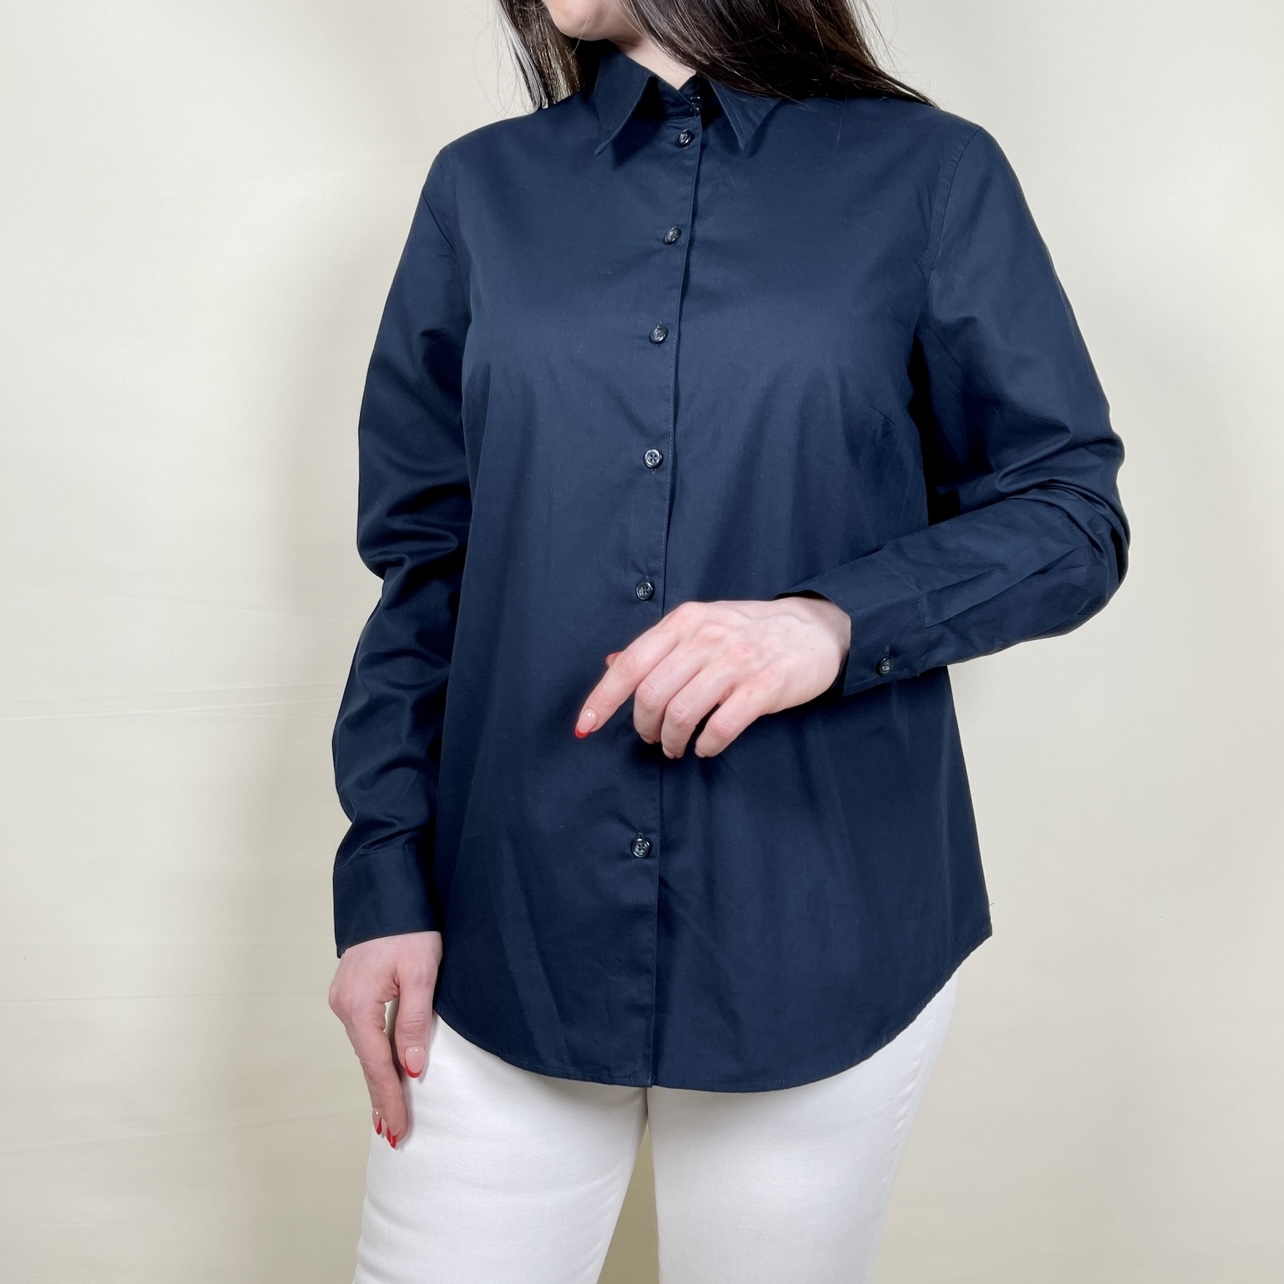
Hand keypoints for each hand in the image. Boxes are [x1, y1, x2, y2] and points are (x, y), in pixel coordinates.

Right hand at [328, 930, 442, 1148]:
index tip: (399, 1132)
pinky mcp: (353, 989)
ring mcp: (345, 997)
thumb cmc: (409, 926)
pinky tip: (383, 1070)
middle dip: (382, 1099)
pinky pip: (365, 1033)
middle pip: (367, 1062)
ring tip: (389, 1115)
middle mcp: (344, 1005)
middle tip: (393, 1136)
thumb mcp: (420, 972)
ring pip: (365, 1048)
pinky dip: (375, 1056)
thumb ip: (413, 1022)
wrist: (387, 889)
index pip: (377, 1066)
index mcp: (358, 1006)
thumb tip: (412, 1069)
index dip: (390, 1100)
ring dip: (378, 1080)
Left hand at [574, 596, 851, 757]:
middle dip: (644, 727)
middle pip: (652, 695)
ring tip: (676, 747)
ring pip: (682, 713)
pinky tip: (707, 746)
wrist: (814, 629)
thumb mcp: (700, 625)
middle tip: (652, 739)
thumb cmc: (749, 631)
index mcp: (685, 621)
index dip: (602, 700)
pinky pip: (722, 726)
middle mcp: (707, 638)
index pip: (631, 664)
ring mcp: (737, 661)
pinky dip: (707, 744)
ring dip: (672, 740)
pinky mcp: (764, 686)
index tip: (585, 727)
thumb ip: (657, 647)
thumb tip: (611, 664)